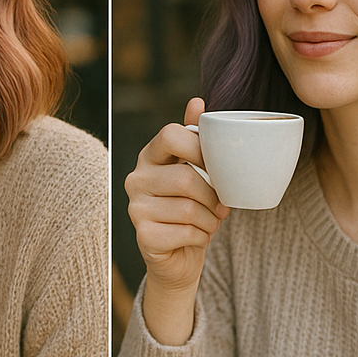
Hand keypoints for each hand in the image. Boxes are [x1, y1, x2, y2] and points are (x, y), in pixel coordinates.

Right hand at [124, 97, 229, 344]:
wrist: (179, 256)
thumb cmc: (192, 206)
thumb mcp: (197, 169)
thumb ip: (195, 137)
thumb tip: (197, 101)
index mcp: (149, 155)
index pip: (172, 135)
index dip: (201, 149)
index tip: (217, 168)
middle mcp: (136, 178)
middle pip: (186, 177)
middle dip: (213, 196)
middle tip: (221, 206)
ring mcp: (135, 208)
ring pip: (189, 208)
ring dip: (211, 220)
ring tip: (210, 222)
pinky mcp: (143, 235)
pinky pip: (186, 232)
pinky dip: (202, 237)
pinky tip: (197, 237)